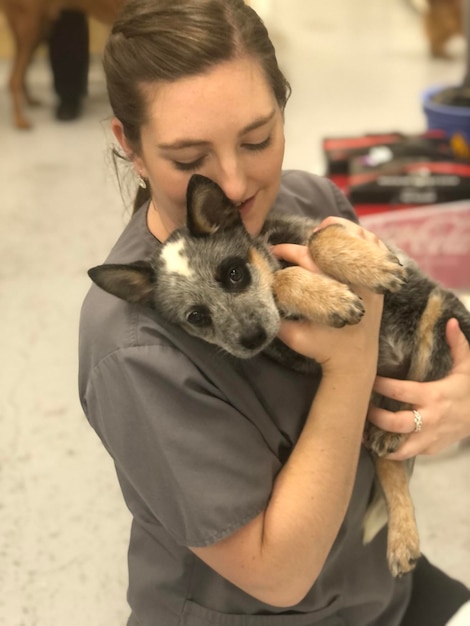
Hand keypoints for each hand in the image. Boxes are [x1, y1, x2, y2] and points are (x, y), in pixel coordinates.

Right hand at [271, 219, 384, 377]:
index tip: (275, 250)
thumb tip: (257, 294)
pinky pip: (378, 249)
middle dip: (312, 239)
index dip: (288, 251)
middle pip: (330, 247)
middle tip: (301, 238)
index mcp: (331, 292)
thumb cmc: (323, 349)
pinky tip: (349, 234)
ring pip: (359, 241)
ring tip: (324, 227)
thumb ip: (276, 318)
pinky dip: (364, 237)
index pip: (307, 260)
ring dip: (340, 231)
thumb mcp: (294, 337)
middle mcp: (353, 282)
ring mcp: (371, 280)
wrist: (356, 360)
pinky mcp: (380, 281)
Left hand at [368, 318, 469, 458]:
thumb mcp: (466, 367)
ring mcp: (429, 438)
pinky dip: (390, 450)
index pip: (400, 391)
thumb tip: (449, 321)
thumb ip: (457, 344)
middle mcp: (429, 419)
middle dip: (375, 417)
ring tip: (361, 432)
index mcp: (433, 396)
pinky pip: (406, 453)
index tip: (368, 380)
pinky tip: (376, 442)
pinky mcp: (430, 449)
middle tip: (361, 407)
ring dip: (378, 440)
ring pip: (399, 446)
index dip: (381, 386)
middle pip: (395, 423)